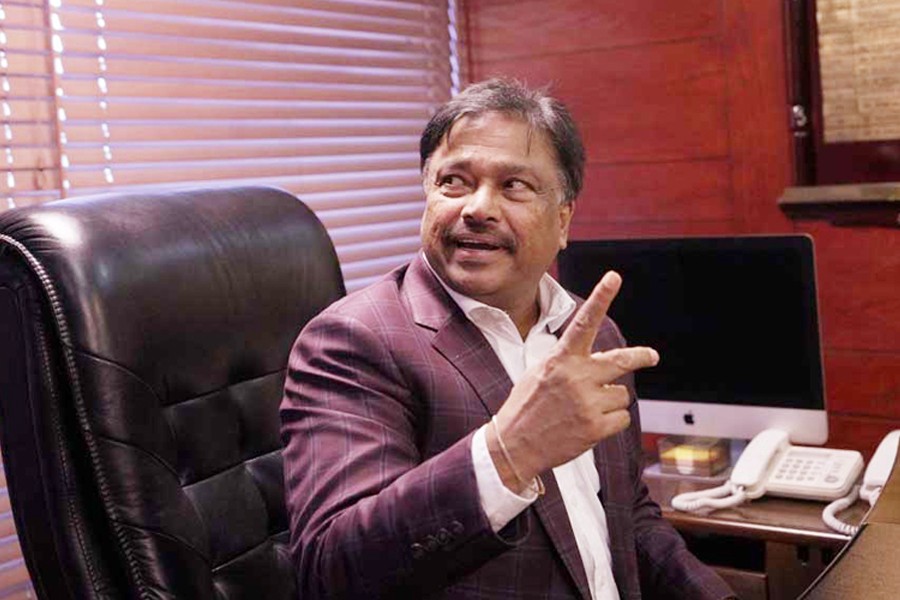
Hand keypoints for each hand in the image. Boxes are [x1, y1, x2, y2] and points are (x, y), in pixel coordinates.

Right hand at [486, 271, 658, 492]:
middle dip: (642, 356)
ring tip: (583, 410)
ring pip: (621, 394)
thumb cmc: (527, 406)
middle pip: (623, 360)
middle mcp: (577, 377)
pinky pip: (622, 418)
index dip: (601, 298)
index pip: (584, 322)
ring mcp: (588, 403)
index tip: (613, 278)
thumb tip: (604, 364)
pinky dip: (610, 423)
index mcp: (561, 359)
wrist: (514, 445)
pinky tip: (588, 426)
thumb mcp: (540, 372)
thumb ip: (570, 362)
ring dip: (609, 401)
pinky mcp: (596, 427)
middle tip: (652, 356)